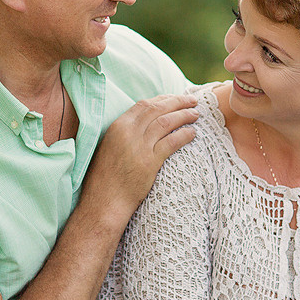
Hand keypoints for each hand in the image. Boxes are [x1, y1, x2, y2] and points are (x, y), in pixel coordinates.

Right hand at [84, 93, 198, 220]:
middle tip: (192, 101)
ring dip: (184, 116)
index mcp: (117, 126)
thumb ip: (125, 133)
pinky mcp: (149, 162)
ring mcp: (139, 147)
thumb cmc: (106, 177)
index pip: (144, 104)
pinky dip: (184, 135)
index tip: (174, 98)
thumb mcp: (110, 147)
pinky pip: (171, 143)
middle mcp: (128, 132)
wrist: (104, 201)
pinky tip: (193, 134)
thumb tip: (144, 124)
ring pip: (166, 123)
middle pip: (158, 109)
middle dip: (178, 102)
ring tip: (195, 115)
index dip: (162, 99)